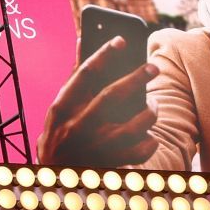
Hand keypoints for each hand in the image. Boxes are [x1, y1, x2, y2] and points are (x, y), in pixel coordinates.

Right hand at [37, 37, 158, 166]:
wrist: (56, 172)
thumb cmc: (63, 129)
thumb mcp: (61, 104)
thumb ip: (76, 74)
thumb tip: (84, 38)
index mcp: (63, 107)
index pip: (85, 74)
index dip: (104, 54)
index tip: (122, 40)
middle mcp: (77, 126)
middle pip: (112, 96)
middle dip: (136, 78)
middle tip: (153, 67)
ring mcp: (96, 146)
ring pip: (133, 125)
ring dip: (149, 111)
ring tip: (152, 104)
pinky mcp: (112, 163)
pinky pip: (142, 149)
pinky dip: (150, 140)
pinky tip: (149, 133)